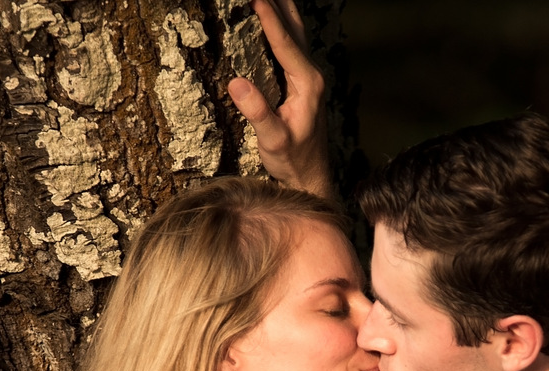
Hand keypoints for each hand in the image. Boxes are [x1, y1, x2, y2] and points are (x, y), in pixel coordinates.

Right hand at [227, 0, 333, 198]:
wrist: (311, 177)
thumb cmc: (294, 161)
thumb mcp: (273, 140)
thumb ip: (257, 113)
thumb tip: (236, 83)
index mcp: (308, 84)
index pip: (285, 43)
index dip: (269, 18)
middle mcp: (312, 76)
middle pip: (295, 29)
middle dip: (278, 5)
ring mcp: (309, 77)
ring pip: (295, 33)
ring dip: (282, 10)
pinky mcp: (303, 82)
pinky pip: (291, 45)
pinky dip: (281, 26)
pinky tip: (272, 17)